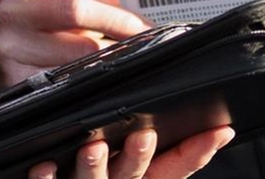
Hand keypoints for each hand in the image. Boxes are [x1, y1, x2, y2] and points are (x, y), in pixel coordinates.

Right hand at [0, 0, 151, 92]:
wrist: (7, 62)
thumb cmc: (48, 24)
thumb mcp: (64, 1)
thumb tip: (149, 3)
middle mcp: (13, 10)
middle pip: (73, 9)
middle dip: (117, 20)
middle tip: (148, 30)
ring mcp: (10, 46)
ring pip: (75, 52)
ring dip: (111, 55)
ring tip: (136, 56)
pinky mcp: (15, 80)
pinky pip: (66, 82)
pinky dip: (93, 79)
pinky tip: (107, 78)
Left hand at [26, 126, 236, 178]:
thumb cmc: (96, 166)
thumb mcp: (129, 150)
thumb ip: (150, 131)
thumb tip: (184, 93)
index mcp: (140, 176)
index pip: (175, 166)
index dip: (197, 151)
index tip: (219, 131)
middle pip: (135, 174)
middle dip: (140, 157)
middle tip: (145, 136)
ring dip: (95, 165)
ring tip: (95, 147)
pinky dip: (47, 178)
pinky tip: (45, 165)